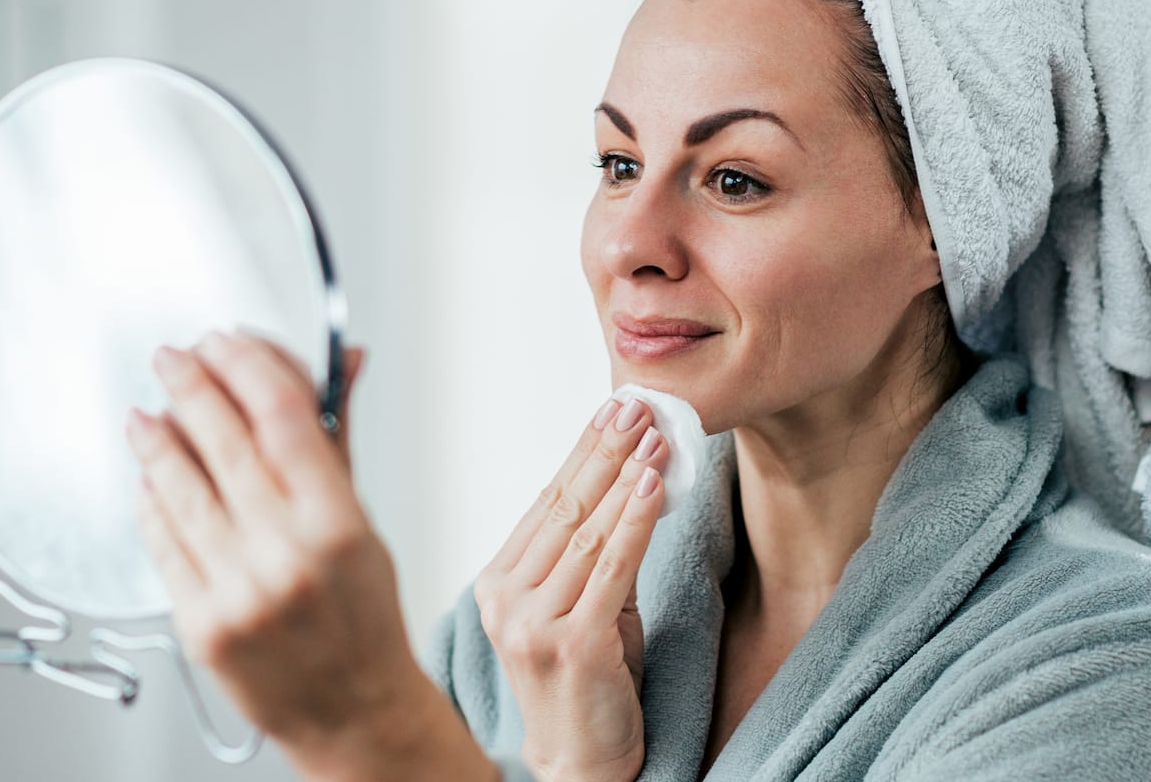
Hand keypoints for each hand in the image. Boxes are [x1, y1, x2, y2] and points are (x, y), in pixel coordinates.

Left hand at [126, 332, 489, 779]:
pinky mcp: (198, 624)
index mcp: (338, 522)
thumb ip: (337, 439)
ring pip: (180, 490)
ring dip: (156, 439)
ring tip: (146, 413)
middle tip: (172, 358)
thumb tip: (341, 362)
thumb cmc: (362, 616)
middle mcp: (286, 554)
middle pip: (224, 442)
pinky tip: (148, 478)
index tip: (226, 342)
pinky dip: (151, 502)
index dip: (248, 365)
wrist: (351, 710)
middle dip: (190, 387)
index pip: (284, 415)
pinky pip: (163, 544)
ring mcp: (237, 591)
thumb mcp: (364, 522)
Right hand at [473, 396, 671, 781]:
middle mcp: (506, 600)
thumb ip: (594, 553)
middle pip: (562, 507)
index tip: (610, 409)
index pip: (544, 502)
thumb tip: (631, 479)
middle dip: (603, 449)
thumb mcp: (583, 606)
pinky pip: (611, 568)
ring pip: (586, 531)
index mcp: (498, 583)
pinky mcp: (573, 646)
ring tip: (652, 434)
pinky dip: (634, 521)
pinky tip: (652, 486)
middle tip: (634, 405)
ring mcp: (534, 624)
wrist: (580, 762)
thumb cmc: (586, 684)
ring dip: (624, 475)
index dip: (581, 451)